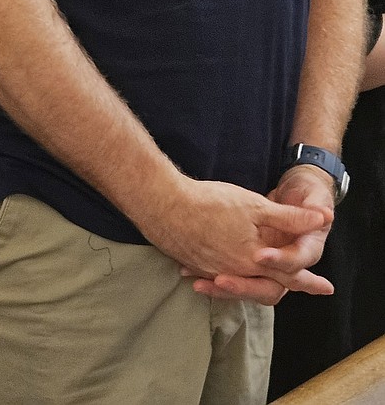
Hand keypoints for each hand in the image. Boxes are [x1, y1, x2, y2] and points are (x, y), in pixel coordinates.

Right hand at [137, 174, 330, 306]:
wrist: (164, 205)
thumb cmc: (211, 203)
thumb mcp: (255, 205)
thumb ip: (289, 217)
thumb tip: (323, 219)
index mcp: (255, 260)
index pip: (290, 273)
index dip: (309, 280)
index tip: (326, 287)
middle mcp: (236, 270)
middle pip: (265, 285)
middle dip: (283, 284)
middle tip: (301, 287)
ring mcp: (212, 269)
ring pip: (237, 281)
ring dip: (250, 282)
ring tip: (256, 279)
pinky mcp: (193, 262)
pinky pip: (212, 275)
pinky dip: (219, 277)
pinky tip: (214, 271)